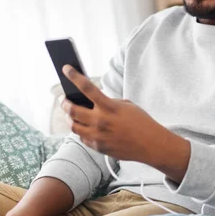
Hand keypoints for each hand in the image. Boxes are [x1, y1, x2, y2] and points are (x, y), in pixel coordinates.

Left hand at [60, 65, 176, 164]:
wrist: (150, 144)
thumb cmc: (142, 123)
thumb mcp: (128, 106)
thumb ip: (110, 103)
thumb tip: (95, 103)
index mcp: (110, 107)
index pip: (87, 88)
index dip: (74, 76)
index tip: (66, 68)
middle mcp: (101, 121)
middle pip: (72, 110)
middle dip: (65, 103)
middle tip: (64, 100)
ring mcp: (97, 135)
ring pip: (73, 125)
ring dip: (69, 118)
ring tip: (70, 114)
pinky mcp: (98, 146)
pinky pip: (82, 137)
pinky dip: (81, 131)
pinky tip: (84, 127)